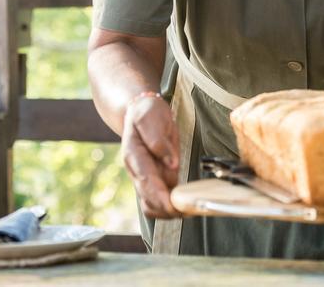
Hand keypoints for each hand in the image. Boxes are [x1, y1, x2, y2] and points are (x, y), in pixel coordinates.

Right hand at [121, 94, 181, 218]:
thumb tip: (170, 163)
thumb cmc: (147, 112)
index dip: (159, 196)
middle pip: (148, 198)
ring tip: (189, 210)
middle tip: (188, 211)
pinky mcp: (154, 180)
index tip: (173, 206)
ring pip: (151, 206)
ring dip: (168, 212)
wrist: (141, 110)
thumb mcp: (151, 117)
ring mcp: (144, 177)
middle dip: (166, 208)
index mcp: (133, 155)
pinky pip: (158, 201)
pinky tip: (186, 205)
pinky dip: (170, 207)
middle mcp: (136, 170)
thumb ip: (158, 139)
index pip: (145, 180)